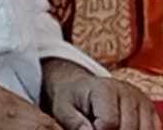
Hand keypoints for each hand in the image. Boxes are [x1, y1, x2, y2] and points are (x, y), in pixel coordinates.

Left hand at [44, 60, 159, 129]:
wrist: (83, 88)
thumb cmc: (72, 99)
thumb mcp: (63, 109)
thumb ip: (74, 122)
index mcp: (104, 88)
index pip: (109, 122)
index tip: (89, 127)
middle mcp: (127, 92)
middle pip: (128, 129)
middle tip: (97, 126)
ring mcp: (141, 100)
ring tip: (107, 127)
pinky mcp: (149, 109)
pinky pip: (152, 129)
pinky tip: (120, 128)